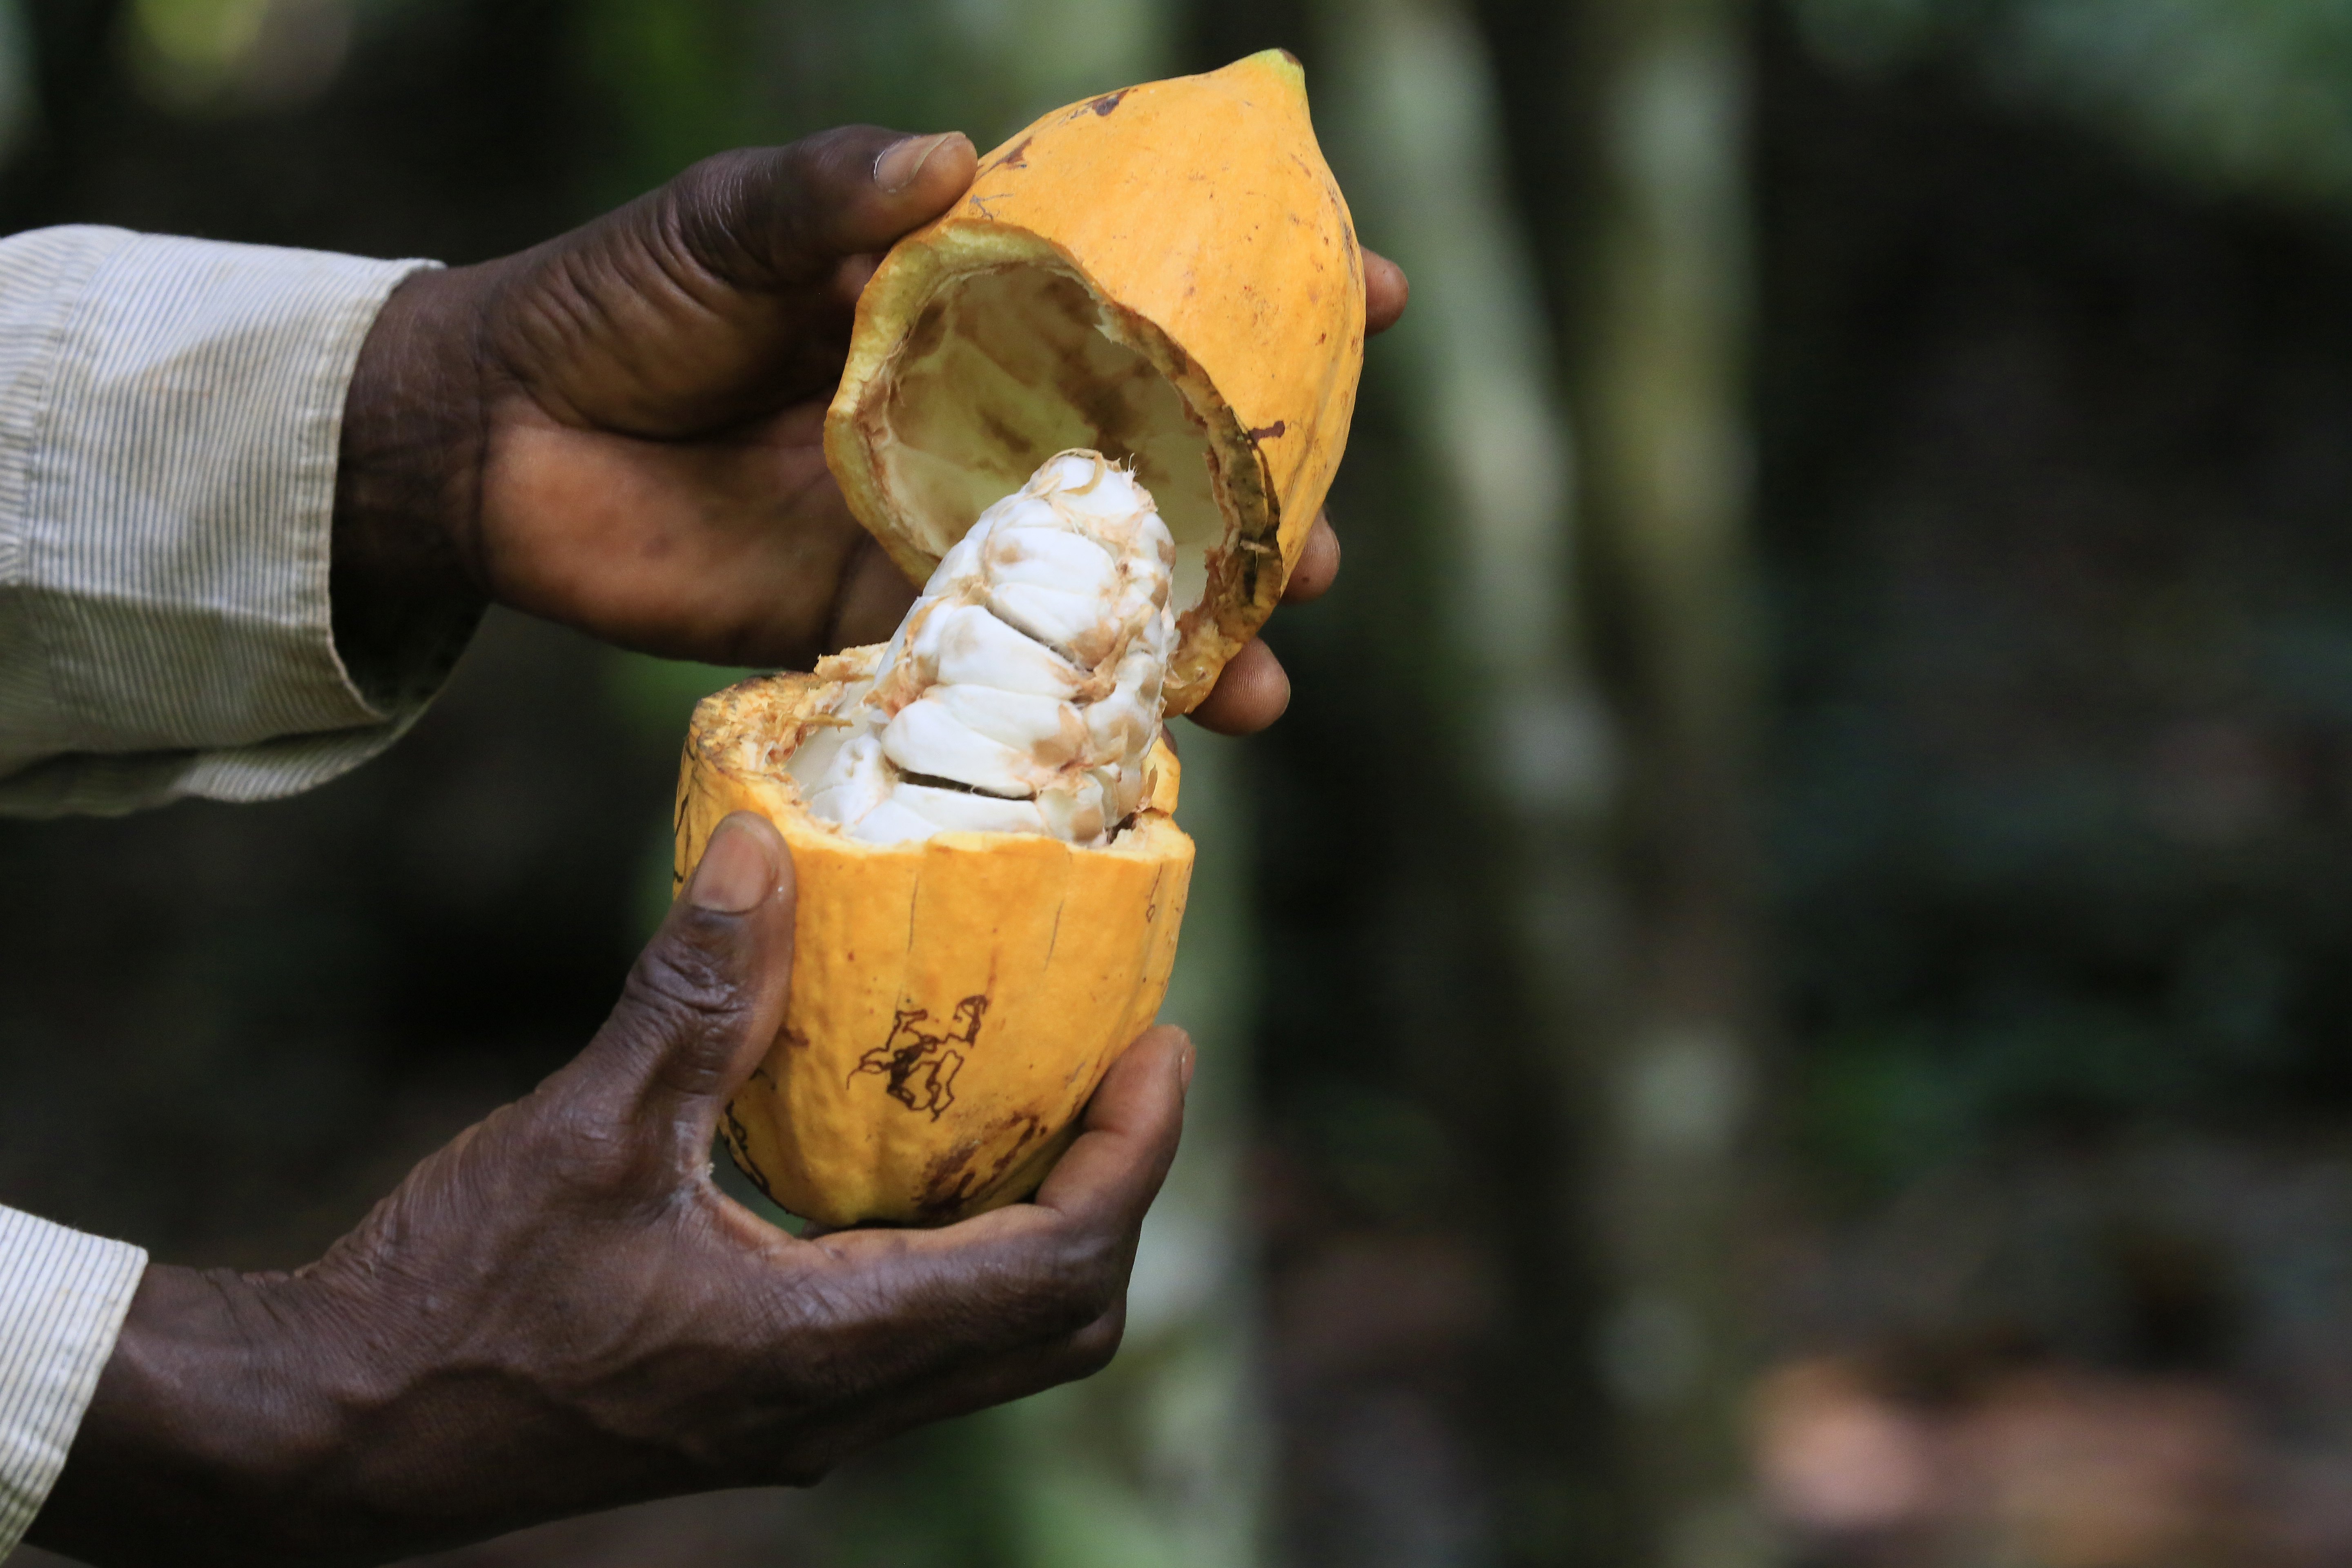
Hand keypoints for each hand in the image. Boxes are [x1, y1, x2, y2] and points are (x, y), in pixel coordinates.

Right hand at [29, 814, 1190, 1566]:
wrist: (347, 1429)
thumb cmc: (457, 1299)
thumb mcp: (583, 1131)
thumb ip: (695, 995)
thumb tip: (764, 851)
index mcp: (823, 1347)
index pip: (1057, 1270)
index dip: (1136, 1158)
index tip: (1163, 1048)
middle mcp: (839, 1404)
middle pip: (1059, 1324)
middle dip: (1119, 1194)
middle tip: (1128, 1068)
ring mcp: (806, 1417)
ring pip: (998, 1344)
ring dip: (1051, 1229)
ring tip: (1053, 1100)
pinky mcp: (768, 1403)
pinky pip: (927, 1341)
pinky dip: (970, 1252)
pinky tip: (926, 1159)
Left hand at [331, 125, 1408, 735]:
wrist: (493, 440)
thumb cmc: (614, 303)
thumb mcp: (722, 223)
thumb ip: (829, 194)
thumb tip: (948, 159)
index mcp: (968, 311)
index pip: (1144, 296)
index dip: (1265, 296)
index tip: (1373, 295)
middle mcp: (977, 425)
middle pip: (1152, 466)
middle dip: (1254, 506)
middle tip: (1322, 546)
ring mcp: (934, 532)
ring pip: (1094, 586)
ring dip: (1190, 635)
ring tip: (1270, 674)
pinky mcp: (873, 623)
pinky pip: (990, 673)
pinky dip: (1065, 708)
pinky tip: (1151, 745)